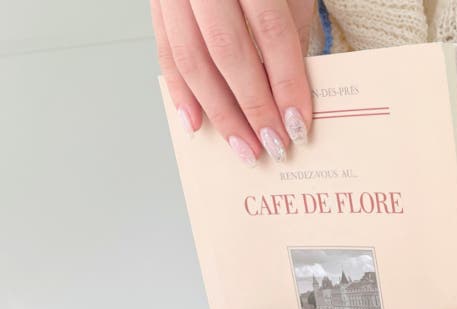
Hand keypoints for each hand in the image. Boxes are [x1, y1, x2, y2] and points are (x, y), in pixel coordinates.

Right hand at [150, 0, 315, 164]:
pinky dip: (181, 94)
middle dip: (253, 107)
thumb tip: (291, 96)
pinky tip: (196, 125)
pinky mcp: (158, 1)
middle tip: (273, 144)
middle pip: (227, 50)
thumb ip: (288, 34)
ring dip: (220, 113)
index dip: (286, 82)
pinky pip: (166, 53)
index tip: (298, 122)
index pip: (270, 30)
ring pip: (192, 59)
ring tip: (243, 147)